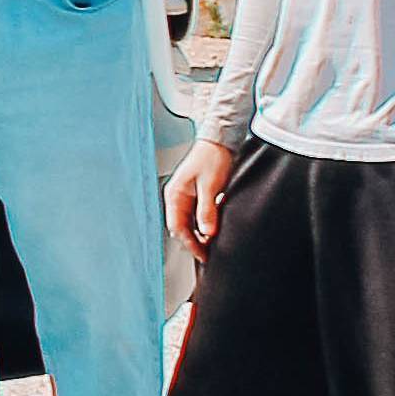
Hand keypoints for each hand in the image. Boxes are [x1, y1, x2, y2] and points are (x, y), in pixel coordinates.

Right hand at [166, 139, 237, 258]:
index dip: (190, 243)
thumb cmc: (212, 158)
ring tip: (212, 243)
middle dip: (194, 241)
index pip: (177, 227)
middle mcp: (176, 195)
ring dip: (198, 233)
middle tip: (208, 253)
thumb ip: (207, 211)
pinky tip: (212, 226)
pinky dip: (202, 223)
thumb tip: (207, 232)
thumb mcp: (211, 187)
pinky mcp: (193, 192)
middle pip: (181, 226)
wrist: (220, 140)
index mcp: (175, 194)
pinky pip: (194, 214)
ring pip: (187, 222)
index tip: (202, 255)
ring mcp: (184, 194)